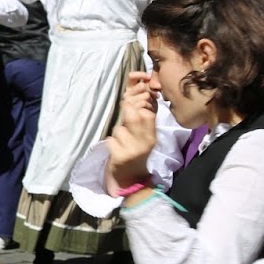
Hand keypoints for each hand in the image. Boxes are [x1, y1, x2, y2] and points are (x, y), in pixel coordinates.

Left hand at [104, 72, 157, 192]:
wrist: (131, 178)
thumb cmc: (136, 151)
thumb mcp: (145, 133)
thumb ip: (145, 113)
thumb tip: (142, 86)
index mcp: (153, 136)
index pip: (147, 112)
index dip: (138, 100)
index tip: (135, 99)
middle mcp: (145, 142)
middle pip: (133, 116)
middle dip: (126, 109)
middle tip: (125, 111)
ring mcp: (132, 150)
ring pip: (120, 127)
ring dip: (118, 130)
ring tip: (122, 138)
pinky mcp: (120, 157)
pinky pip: (111, 139)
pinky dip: (111, 141)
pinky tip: (116, 149)